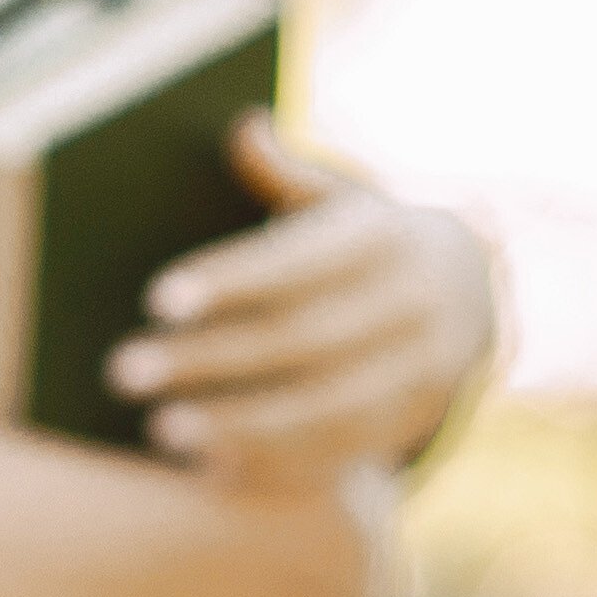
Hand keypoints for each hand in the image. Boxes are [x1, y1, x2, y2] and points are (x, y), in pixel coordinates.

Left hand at [107, 121, 504, 482]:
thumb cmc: (368, 239)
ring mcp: (422, 370)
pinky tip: (211, 469)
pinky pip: (340, 452)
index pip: (297, 261)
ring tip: (160, 430)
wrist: (473, 292)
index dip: (229, 280)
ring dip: (237, 424)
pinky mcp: (416, 421)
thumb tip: (242, 127)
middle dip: (208, 359)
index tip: (155, 299)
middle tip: (123, 371)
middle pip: (297, 339)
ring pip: (320, 407)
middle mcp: (412, 304)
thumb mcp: (343, 197)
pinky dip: (275, 464)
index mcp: (386, 238)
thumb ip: (287, 173)